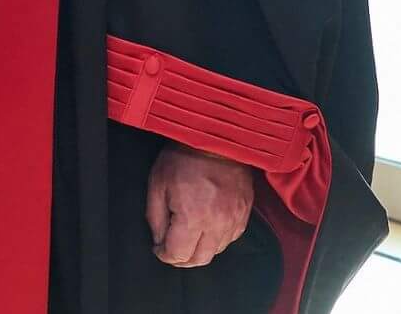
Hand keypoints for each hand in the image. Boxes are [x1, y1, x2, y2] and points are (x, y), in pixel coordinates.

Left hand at [146, 143, 254, 266]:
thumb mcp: (157, 185)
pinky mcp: (245, 215)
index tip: (158, 248)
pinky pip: (230, 239)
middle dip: (181, 258)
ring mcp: (234, 220)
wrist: (216, 139)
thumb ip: (155, 218)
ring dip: (199, 250)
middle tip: (170, 248)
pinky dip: (216, 240)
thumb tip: (159, 241)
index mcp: (193, 217)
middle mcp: (217, 224)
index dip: (164, 254)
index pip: (178, 254)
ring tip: (187, 237)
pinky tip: (205, 228)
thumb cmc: (182, 158)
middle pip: (199, 260)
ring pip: (216, 252)